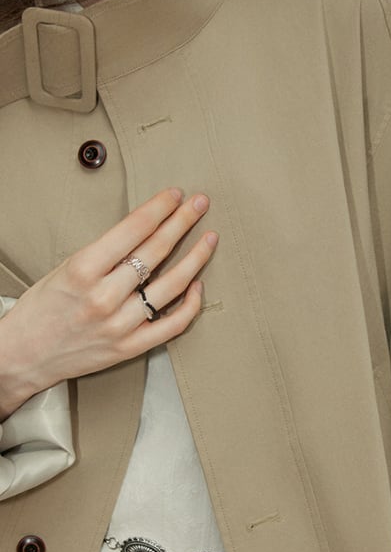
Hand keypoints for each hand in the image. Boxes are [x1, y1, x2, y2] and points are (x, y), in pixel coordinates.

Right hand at [0, 187, 217, 418]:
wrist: (21, 355)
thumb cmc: (41, 309)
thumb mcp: (64, 268)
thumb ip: (103, 254)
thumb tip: (145, 231)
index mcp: (82, 270)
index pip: (133, 229)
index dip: (160, 208)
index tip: (175, 195)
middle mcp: (103, 297)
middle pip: (155, 251)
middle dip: (182, 222)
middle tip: (200, 204)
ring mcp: (119, 324)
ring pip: (171, 285)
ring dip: (195, 258)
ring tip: (208, 239)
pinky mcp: (130, 347)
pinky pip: (172, 324)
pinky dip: (190, 304)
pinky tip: (197, 285)